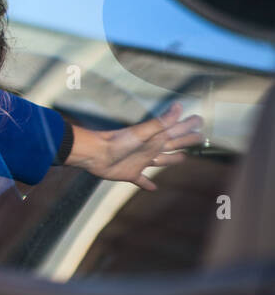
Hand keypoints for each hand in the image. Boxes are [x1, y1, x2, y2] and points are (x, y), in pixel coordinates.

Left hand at [66, 102, 203, 190]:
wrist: (93, 154)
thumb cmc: (117, 142)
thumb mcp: (142, 133)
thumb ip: (161, 122)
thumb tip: (179, 106)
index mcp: (154, 139)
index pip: (176, 131)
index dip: (188, 126)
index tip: (200, 120)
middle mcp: (149, 149)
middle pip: (173, 145)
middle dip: (186, 141)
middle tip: (200, 138)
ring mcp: (140, 161)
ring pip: (161, 161)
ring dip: (171, 160)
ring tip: (182, 158)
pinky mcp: (130, 173)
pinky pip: (141, 180)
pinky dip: (147, 184)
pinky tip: (153, 188)